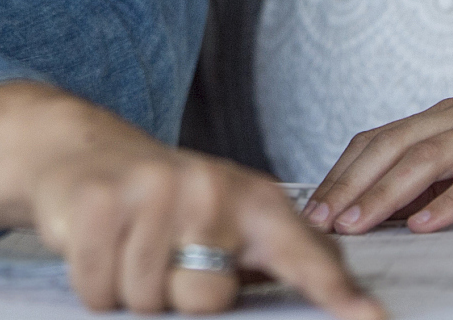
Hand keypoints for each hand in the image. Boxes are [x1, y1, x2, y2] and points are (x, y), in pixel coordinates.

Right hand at [0, 82, 382, 318]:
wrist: (83, 149)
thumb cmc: (166, 200)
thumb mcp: (228, 217)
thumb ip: (271, 258)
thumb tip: (338, 304)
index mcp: (254, 200)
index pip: (303, 255)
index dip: (335, 291)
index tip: (370, 318)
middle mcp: (211, 189)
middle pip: (207, 300)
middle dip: (178, 296)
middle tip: (166, 258)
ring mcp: (155, 192)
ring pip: (147, 300)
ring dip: (130, 290)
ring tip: (131, 248)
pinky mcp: (101, 203)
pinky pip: (99, 289)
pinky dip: (93, 282)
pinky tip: (100, 245)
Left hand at [303, 94, 452, 235]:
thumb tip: (403, 212)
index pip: (387, 138)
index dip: (347, 169)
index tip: (316, 204)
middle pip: (395, 142)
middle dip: (352, 182)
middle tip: (321, 218)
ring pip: (428, 154)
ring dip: (386, 191)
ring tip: (357, 223)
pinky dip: (449, 199)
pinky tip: (425, 224)